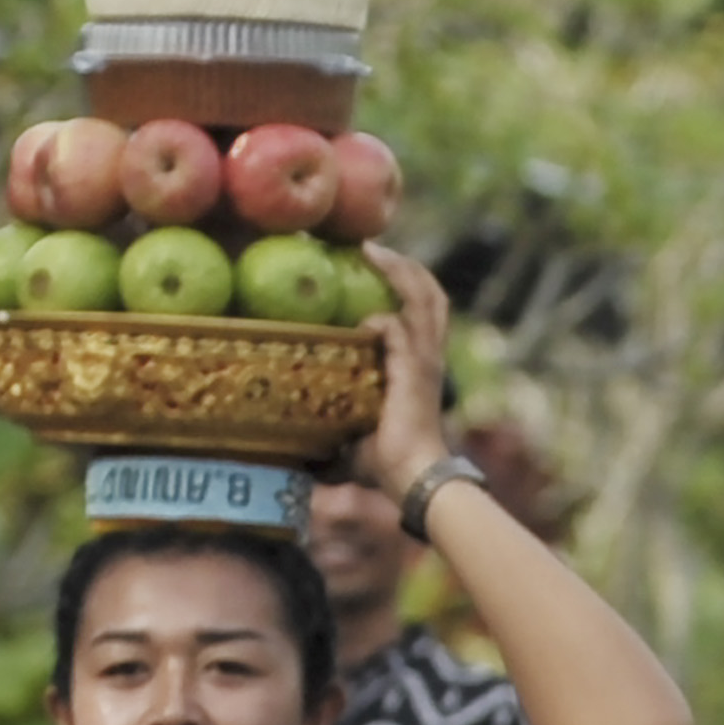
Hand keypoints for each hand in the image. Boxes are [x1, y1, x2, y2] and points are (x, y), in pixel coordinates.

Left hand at [351, 244, 454, 507]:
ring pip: (421, 299)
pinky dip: (382, 320)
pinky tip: (364, 320)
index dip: (404, 282)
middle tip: (370, 246)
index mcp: (420, 363)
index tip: (373, 263)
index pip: (423, 309)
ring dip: (397, 271)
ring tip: (369, 250)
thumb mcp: (356, 425)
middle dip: (403, 265)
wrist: (414, 478)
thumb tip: (294, 420)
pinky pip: (398, 330)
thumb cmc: (386, 462)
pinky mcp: (413, 372)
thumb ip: (336, 409)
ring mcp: (423, 361)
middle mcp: (427, 355)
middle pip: (429, 292)